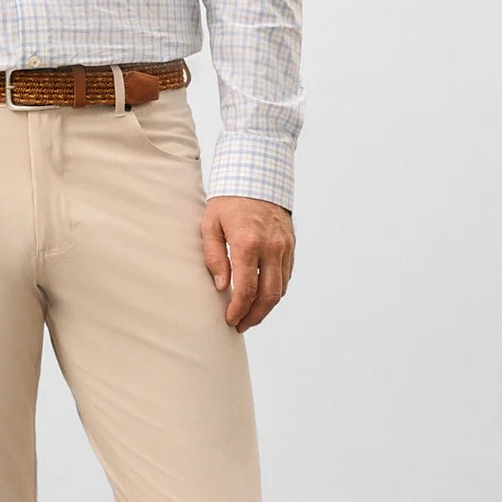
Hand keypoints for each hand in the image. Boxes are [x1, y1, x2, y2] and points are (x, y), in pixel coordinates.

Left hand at [201, 197, 294, 330]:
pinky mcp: (291, 245)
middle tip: (240, 325)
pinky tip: (262, 296)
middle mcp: (271, 247)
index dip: (238, 310)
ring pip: (280, 289)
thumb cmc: (228, 200)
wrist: (257, 175)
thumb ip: (214, 256)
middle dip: (254, 316)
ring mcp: (284, 246)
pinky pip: (286, 276)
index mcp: (248, 243)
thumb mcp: (210, 224)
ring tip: (250, 315)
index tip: (230, 320)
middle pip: (268, 296)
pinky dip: (275, 291)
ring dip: (266, 307)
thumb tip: (220, 286)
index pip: (246, 289)